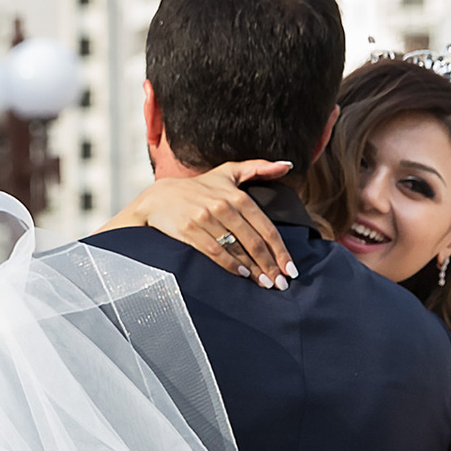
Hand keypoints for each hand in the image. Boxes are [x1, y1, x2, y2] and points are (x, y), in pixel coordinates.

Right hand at [135, 163, 296, 286]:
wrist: (159, 198)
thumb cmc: (199, 187)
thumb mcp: (228, 172)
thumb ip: (259, 168)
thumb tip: (288, 165)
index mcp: (237, 195)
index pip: (266, 227)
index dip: (281, 250)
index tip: (291, 268)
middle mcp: (223, 206)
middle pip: (254, 241)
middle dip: (271, 265)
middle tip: (282, 284)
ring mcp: (205, 218)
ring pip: (237, 249)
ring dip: (254, 269)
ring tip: (266, 284)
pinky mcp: (190, 230)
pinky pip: (215, 252)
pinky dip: (230, 265)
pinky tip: (242, 274)